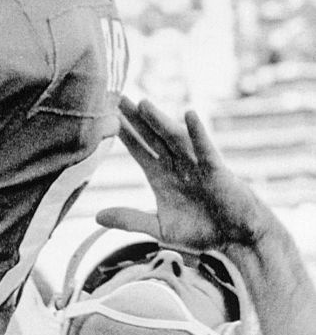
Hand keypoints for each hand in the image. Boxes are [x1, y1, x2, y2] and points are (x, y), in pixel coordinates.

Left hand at [96, 96, 265, 249]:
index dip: (123, 133)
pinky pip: (206, 149)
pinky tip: (189, 115)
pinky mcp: (217, 171)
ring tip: (143, 103)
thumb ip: (131, 219)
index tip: (103, 115)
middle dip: (135, 118)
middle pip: (152, 137)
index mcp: (161, 177)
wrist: (237, 239)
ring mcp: (196, 165)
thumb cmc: (202, 231)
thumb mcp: (160, 228)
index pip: (138, 149)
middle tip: (116, 95)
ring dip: (160, 121)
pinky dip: (198, 133)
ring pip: (174, 139)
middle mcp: (177, 166)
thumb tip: (97, 216)